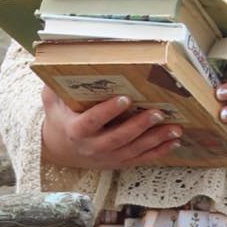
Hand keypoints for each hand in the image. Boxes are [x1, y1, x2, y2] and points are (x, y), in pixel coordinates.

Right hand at [40, 86, 183, 168]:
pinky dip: (159, 152)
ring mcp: (107, 157)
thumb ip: (55, 87)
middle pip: (118, 138)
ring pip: (134, 150)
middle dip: (139, 126)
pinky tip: (173, 142)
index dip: (108, 111)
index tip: (125, 99)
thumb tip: (59, 64)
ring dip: (155, 140)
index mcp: (76, 131)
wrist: (60, 151)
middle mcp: (93, 147)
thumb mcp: (52, 104)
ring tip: (174, 128)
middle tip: (158, 112)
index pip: (93, 121)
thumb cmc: (60, 121)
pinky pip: (141, 159)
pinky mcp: (118, 162)